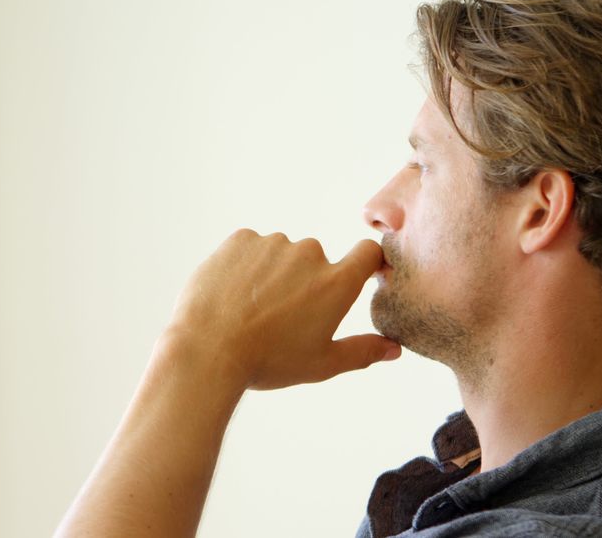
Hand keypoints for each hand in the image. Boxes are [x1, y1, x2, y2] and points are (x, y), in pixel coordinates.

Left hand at [160, 228, 402, 390]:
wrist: (208, 349)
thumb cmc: (268, 361)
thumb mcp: (321, 364)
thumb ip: (362, 352)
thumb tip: (393, 349)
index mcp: (336, 283)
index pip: (368, 253)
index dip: (365, 263)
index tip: (357, 276)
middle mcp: (310, 253)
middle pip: (316, 260)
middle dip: (304, 282)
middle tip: (281, 317)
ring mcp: (273, 243)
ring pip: (281, 254)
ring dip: (273, 273)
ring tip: (251, 310)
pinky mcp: (241, 239)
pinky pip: (251, 248)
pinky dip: (245, 266)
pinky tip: (233, 295)